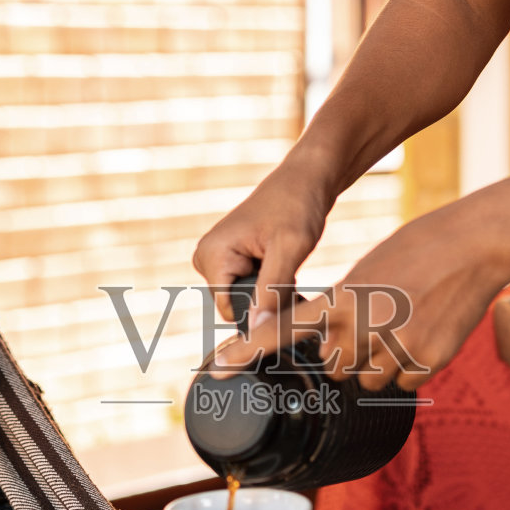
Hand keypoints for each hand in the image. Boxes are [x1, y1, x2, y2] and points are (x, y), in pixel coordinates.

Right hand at [192, 158, 336, 334]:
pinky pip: (249, 288)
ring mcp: (216, 258)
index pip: (231, 312)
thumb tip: (259, 330)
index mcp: (211, 256)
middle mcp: (205, 258)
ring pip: (246, 300)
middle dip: (267, 301)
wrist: (304, 179)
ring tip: (290, 269)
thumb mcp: (289, 249)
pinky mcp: (228, 259)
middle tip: (292, 275)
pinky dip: (270, 285)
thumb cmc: (297, 206)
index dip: (262, 311)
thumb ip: (273, 291)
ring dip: (272, 293)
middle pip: (238, 307)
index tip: (289, 293)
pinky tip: (285, 268)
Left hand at [212, 192, 509, 390]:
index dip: (246, 353)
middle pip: (333, 366)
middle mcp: (362, 326)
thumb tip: (330, 343)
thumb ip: (343, 306)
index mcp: (341, 298)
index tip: (215, 368)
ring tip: (404, 324)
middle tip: (373, 324)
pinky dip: (411, 366)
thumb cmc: (421, 249)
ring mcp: (394, 347)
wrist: (474, 244)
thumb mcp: (368, 270)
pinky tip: (425, 333)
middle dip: (346, 353)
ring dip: (378, 363)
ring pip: (367, 379)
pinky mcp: (426, 361)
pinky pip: (403, 383)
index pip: (283, 330)